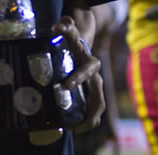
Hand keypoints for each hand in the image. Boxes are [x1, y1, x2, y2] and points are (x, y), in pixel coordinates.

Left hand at [52, 15, 104, 133]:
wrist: (80, 46)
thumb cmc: (72, 39)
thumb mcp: (68, 30)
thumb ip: (65, 25)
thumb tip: (59, 26)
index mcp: (90, 62)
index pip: (87, 70)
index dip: (79, 78)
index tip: (66, 86)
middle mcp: (96, 76)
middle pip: (97, 95)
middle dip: (90, 109)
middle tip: (77, 122)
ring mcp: (95, 87)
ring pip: (98, 106)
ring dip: (90, 119)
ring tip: (77, 130)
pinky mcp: (91, 95)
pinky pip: (94, 110)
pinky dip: (88, 121)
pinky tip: (76, 129)